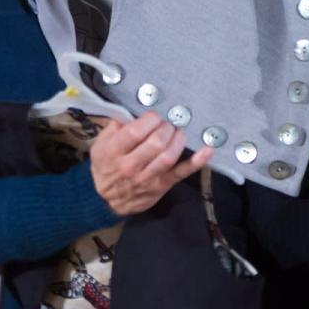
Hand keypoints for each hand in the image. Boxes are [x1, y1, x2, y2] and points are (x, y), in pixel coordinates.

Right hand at [90, 111, 212, 214]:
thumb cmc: (106, 166)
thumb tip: (131, 109)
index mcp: (114, 152)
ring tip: (177, 131)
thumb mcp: (101, 144)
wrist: (105, 199)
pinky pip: (182, 172)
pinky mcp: (162, 184)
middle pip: (156, 143)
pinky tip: (207, 150)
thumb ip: (115, 126)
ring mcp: (148, 177)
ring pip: (169, 156)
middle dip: (166, 127)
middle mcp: (130, 166)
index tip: (153, 116)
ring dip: (178, 139)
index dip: (149, 119)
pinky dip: (197, 161)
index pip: (135, 132)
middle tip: (166, 123)